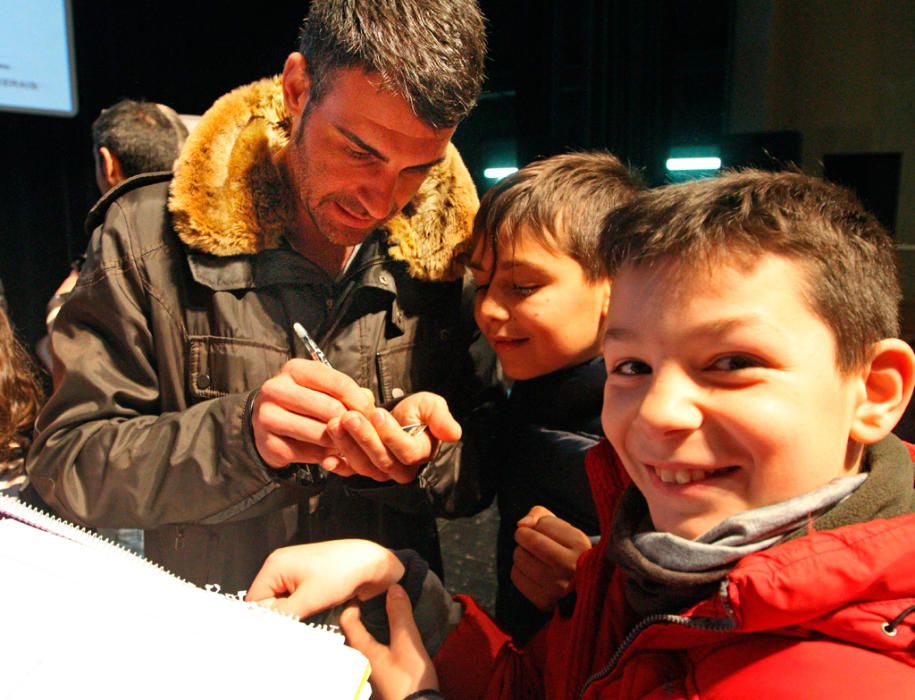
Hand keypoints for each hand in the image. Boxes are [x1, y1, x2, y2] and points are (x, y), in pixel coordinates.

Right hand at [245, 540, 404, 617]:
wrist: (374, 563)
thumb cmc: (344, 571)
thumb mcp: (309, 599)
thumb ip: (282, 616)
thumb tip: (265, 630)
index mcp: (275, 565)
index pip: (255, 601)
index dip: (266, 619)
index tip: (279, 630)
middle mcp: (282, 566)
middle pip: (269, 603)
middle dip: (282, 617)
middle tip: (298, 624)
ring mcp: (297, 573)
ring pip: (284, 604)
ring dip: (296, 614)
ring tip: (311, 615)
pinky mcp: (310, 580)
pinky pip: (298, 601)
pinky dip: (305, 609)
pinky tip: (317, 611)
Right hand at [251, 360, 375, 467]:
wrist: (266, 424)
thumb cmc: (302, 404)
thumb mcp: (322, 389)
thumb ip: (348, 393)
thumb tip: (369, 405)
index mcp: (294, 369)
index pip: (339, 383)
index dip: (360, 401)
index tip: (372, 415)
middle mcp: (276, 389)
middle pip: (331, 408)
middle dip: (352, 423)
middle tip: (362, 433)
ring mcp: (268, 417)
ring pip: (321, 433)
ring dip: (339, 442)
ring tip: (344, 442)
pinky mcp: (268, 444)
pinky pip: (310, 454)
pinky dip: (325, 456)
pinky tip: (327, 452)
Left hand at [321, 391, 461, 482]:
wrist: (401, 419)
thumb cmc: (417, 414)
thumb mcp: (432, 407)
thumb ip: (440, 418)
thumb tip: (453, 433)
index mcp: (419, 454)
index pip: (406, 451)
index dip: (392, 435)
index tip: (379, 414)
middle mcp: (400, 468)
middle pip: (382, 460)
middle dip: (364, 437)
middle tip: (348, 417)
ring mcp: (379, 471)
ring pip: (364, 465)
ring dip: (347, 446)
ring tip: (335, 424)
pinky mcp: (361, 469)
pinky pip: (349, 472)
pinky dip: (337, 466)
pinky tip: (327, 459)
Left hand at [340, 584, 437, 699]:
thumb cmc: (409, 680)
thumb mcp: (407, 643)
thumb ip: (400, 615)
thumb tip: (393, 588)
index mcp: (362, 649)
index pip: (346, 619)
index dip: (354, 602)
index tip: (367, 590)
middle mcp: (360, 659)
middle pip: (353, 630)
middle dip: (363, 613)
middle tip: (378, 598)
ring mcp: (369, 669)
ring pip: (364, 641)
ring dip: (371, 626)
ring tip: (387, 613)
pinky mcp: (380, 675)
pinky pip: (373, 651)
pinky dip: (378, 639)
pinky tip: (392, 636)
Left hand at [511, 506, 592, 610]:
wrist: (580, 586)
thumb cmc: (567, 550)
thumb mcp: (562, 526)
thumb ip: (539, 514)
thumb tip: (521, 524)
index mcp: (580, 544)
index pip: (542, 524)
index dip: (539, 524)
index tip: (547, 532)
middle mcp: (570, 566)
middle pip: (529, 540)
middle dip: (524, 536)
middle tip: (531, 541)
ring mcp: (557, 587)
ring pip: (519, 557)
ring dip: (521, 553)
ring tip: (534, 558)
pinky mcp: (544, 601)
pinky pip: (516, 576)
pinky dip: (519, 570)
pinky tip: (532, 572)